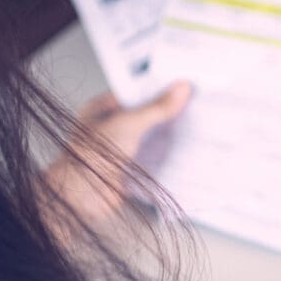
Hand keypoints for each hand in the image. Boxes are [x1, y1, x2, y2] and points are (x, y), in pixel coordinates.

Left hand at [44, 82, 191, 226]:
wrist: (82, 196)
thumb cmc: (91, 156)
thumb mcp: (127, 124)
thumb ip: (156, 108)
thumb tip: (180, 89)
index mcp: (103, 109)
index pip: (136, 92)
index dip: (159, 87)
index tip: (184, 83)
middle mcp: (113, 126)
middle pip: (147, 113)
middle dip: (169, 110)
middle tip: (196, 101)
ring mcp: (123, 147)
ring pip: (153, 135)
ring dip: (172, 133)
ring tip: (198, 122)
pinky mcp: (133, 167)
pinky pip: (156, 156)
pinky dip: (171, 154)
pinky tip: (188, 148)